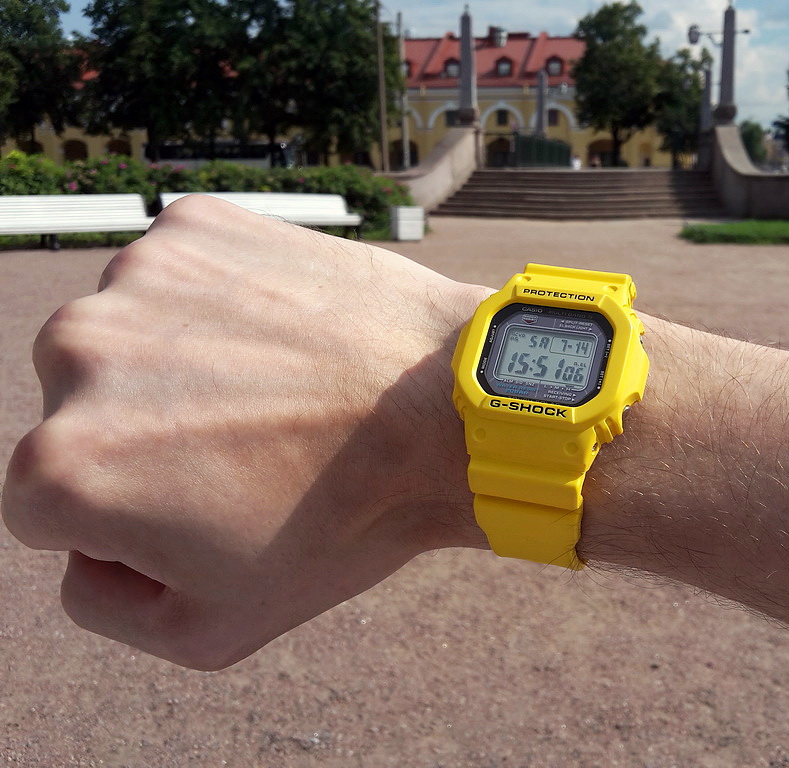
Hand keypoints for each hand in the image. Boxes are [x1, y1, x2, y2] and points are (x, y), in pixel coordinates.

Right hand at [2, 196, 487, 668]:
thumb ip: (102, 603)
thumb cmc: (341, 522)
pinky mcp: (193, 227)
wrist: (445, 409)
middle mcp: (74, 356)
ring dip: (181, 366)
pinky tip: (283, 336)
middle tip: (247, 446)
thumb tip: (79, 548)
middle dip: (145, 439)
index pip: (47, 510)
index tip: (209, 505)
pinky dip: (218, 305)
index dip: (132, 521)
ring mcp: (136, 278)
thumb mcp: (210, 629)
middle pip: (79, 414)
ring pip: (129, 342)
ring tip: (273, 390)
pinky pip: (179, 279)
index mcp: (62, 468)